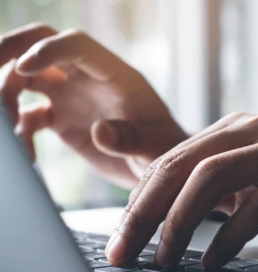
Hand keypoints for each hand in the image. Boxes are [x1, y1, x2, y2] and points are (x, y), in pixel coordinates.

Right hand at [0, 23, 186, 187]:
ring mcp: (72, 96)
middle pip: (40, 45)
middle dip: (9, 50)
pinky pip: (28, 115)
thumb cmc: (164, 148)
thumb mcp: (156, 146)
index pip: (77, 45)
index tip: (23, 67)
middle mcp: (88, 79)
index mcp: (115, 75)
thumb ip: (131, 138)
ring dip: (6, 96)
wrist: (156, 163)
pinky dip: (19, 131)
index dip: (47, 50)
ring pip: (25, 78)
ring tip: (10, 133)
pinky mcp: (62, 119)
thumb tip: (100, 131)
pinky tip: (29, 155)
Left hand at [105, 112, 257, 266]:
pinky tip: (214, 260)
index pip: (171, 160)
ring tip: (165, 259)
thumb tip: (153, 222)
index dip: (138, 201)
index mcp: (235, 130)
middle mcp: (257, 130)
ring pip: (214, 177)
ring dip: (181, 223)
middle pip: (184, 165)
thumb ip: (209, 195)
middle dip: (146, 213)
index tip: (120, 240)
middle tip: (125, 252)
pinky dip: (230, 236)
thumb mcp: (248, 192)